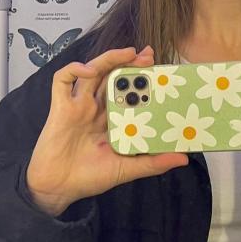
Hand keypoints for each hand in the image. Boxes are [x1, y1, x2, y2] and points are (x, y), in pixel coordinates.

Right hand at [26, 46, 188, 216]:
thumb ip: (152, 163)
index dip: (142, 79)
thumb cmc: (89, 177)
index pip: (128, 92)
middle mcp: (95, 108)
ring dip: (109, 58)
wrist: (57, 188)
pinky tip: (88, 69)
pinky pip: (62, 80)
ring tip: (128, 53)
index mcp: (111, 120)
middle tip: (148, 56)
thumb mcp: (126, 169)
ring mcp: (77, 105)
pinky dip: (74, 69)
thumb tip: (183, 158)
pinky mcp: (60, 106)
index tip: (160, 71)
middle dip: (129, 63)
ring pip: (92, 72)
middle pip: (112, 77)